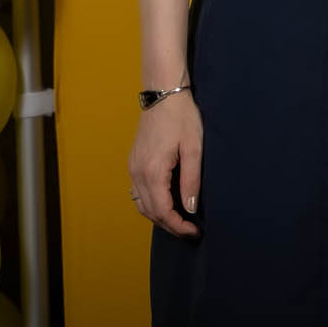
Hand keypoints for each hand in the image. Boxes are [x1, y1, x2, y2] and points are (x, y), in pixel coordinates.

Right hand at [127, 93, 201, 235]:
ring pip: (141, 204)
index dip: (178, 225)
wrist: (163, 94)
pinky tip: (167, 203)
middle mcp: (137, 173)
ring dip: (159, 216)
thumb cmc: (182, 117)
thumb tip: (189, 208)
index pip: (162, 210)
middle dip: (170, 225)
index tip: (194, 232)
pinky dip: (151, 203)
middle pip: (150, 212)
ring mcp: (132, 168)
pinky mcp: (134, 163)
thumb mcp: (194, 148)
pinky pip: (138, 192)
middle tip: (190, 231)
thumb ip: (191, 180)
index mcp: (152, 171)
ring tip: (180, 221)